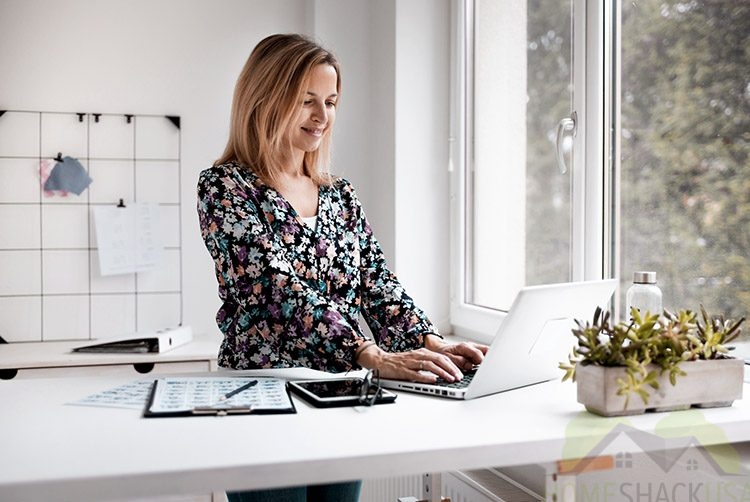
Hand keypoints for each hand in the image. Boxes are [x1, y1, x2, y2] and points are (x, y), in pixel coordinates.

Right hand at [356, 336, 488, 382]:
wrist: (380, 361)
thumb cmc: (400, 363)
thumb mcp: (417, 361)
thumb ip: (429, 365)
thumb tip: (445, 373)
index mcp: (423, 353)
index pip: (442, 357)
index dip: (453, 365)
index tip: (461, 373)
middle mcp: (418, 355)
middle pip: (438, 359)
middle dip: (450, 368)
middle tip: (459, 377)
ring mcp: (410, 362)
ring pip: (429, 365)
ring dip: (442, 372)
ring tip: (450, 379)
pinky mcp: (402, 370)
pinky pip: (415, 373)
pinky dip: (425, 376)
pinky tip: (433, 380)